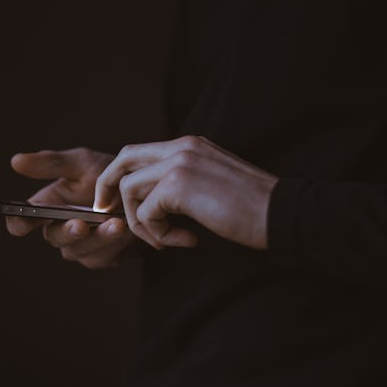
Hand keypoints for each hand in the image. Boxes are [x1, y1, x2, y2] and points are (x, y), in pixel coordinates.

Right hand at [6, 147, 134, 268]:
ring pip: (79, 250)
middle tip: (80, 224)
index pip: (22, 220)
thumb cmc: (108, 174)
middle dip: (67, 231)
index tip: (22, 222)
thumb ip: (51, 164)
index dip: (18, 223)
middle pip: (53, 237)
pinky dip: (115, 243)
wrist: (144, 191)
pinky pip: (103, 256)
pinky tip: (127, 229)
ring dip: (98, 238)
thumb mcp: (82, 163)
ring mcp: (80, 246)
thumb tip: (15, 161)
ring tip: (116, 223)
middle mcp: (60, 229)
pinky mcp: (102, 257)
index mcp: (47, 206)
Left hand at [94, 136, 278, 249]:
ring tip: (165, 239)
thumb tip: (152, 202)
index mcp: (189, 145)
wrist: (281, 213)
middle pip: (123, 159)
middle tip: (106, 212)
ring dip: (140, 222)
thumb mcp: (211, 183)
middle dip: (108, 187)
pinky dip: (157, 234)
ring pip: (129, 189)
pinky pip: (146, 212)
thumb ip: (181, 183)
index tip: (113, 200)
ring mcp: (179, 163)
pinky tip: (185, 241)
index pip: (138, 152)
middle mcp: (181, 147)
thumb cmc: (251, 207)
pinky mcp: (178, 185)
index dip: (119, 175)